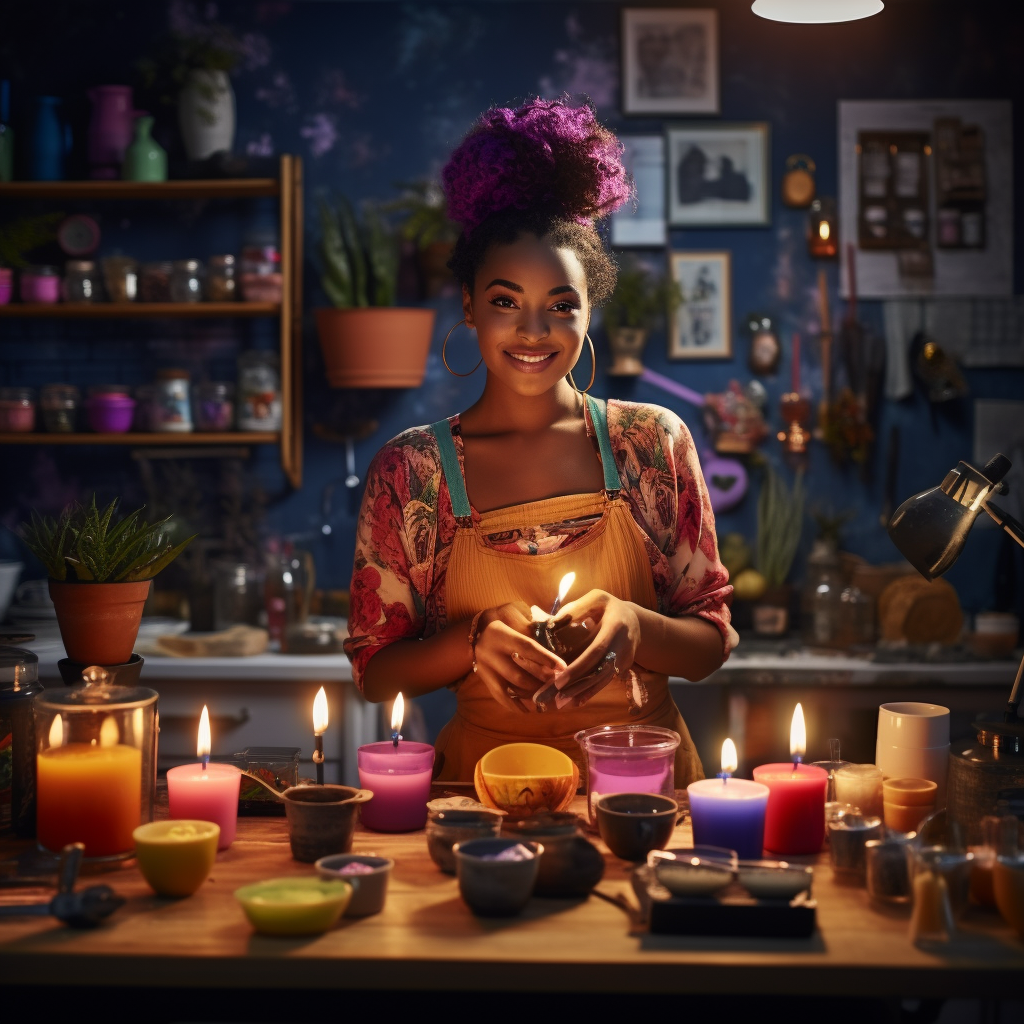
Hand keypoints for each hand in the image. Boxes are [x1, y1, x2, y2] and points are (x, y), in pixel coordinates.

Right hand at [472, 602, 567, 713]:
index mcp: (501, 634)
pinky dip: (516, 705)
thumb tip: (553, 651)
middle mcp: (491, 652)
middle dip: (541, 681)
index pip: (526, 647)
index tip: (562, 667)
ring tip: (550, 696)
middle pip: (519, 673)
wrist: (475, 633)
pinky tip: (529, 709)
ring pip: (512, 686)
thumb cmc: (503, 625)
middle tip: (559, 686)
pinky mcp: (485, 679)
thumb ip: (532, 633)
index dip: (546, 658)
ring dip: (533, 693)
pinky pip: (501, 696)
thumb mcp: (514, 620)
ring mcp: (486, 668)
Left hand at [548, 591, 640, 706]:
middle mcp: (623, 646)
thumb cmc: (608, 607)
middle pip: (599, 670)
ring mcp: (625, 660)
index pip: (596, 651)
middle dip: (576, 686)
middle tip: (554, 698)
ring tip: (560, 703)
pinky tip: (574, 702)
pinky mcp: (622, 669)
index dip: (578, 667)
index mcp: (615, 626)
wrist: (634, 620)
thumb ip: (575, 609)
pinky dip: (589, 692)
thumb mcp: (596, 599)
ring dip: (581, 693)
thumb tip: (550, 623)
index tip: (559, 680)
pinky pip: (604, 682)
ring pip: (602, 680)